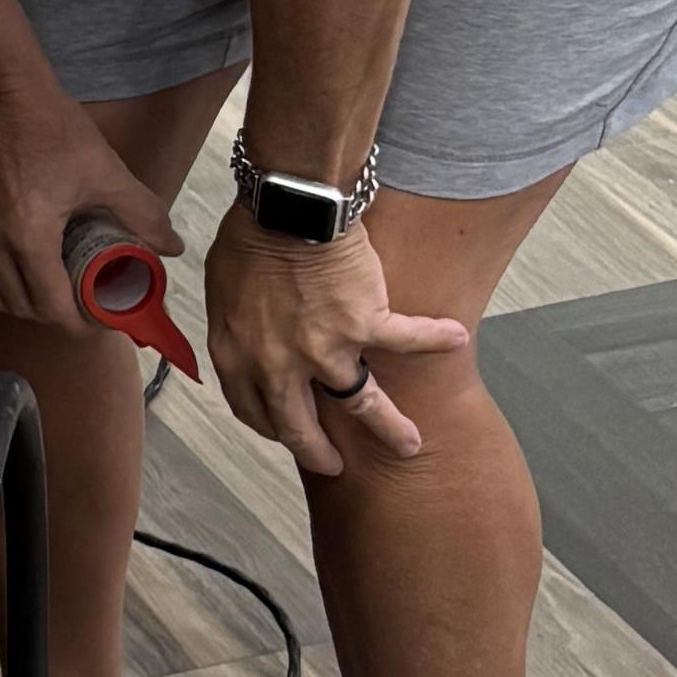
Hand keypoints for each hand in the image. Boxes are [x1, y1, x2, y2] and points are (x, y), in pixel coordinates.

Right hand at [0, 73, 170, 333]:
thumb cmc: (49, 125)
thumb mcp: (103, 170)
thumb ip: (141, 214)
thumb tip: (171, 247)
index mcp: (29, 237)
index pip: (50, 306)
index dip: (74, 322)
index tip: (89, 319)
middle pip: (14, 303)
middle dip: (44, 312)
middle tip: (63, 304)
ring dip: (1, 301)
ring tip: (22, 295)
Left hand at [203, 216, 470, 477]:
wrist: (286, 208)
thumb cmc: (249, 238)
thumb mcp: (220, 293)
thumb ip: (235, 327)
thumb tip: (244, 337)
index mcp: (238, 357)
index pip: (253, 410)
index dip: (272, 426)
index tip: (286, 432)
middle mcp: (281, 366)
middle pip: (300, 427)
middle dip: (318, 454)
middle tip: (334, 468)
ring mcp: (326, 351)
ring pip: (361, 404)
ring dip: (389, 427)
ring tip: (410, 444)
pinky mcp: (365, 325)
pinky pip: (407, 341)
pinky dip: (434, 339)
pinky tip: (456, 340)